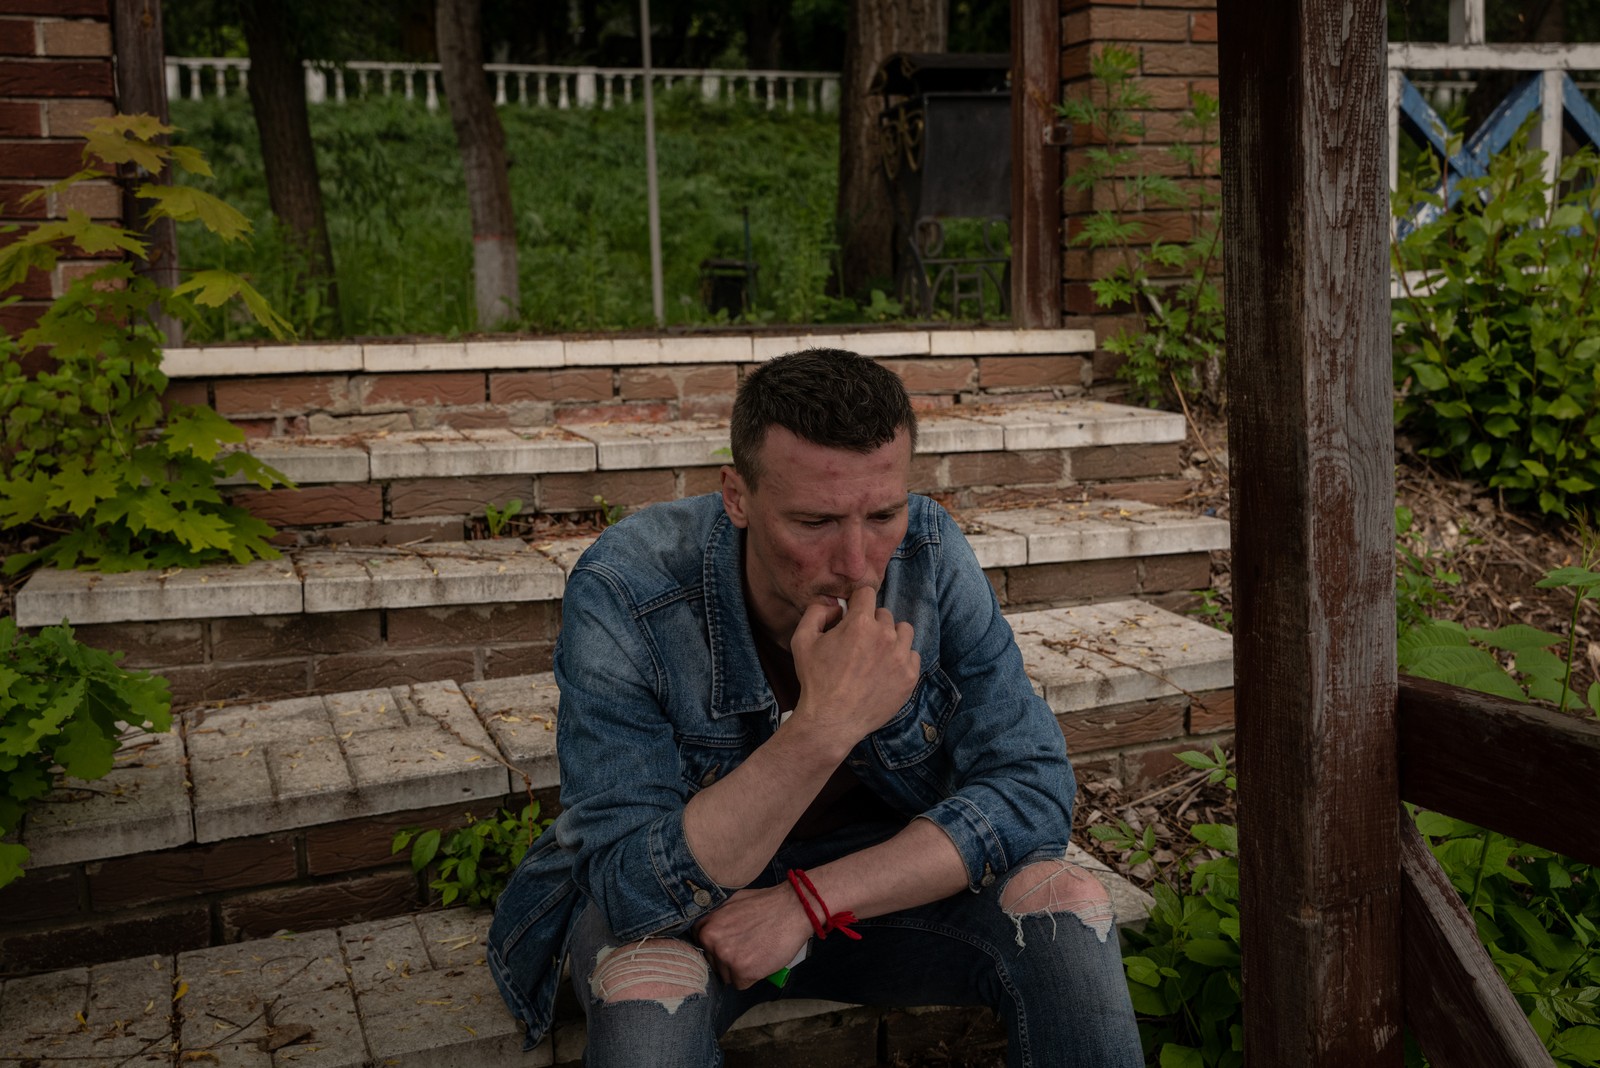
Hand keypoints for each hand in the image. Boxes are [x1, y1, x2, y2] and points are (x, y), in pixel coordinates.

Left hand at [694, 885, 812, 989]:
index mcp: (705, 924)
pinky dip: (751, 977)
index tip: (727, 946)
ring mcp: (725, 956)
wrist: (791, 909)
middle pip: (713, 964)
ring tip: (756, 952)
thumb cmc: (765, 904)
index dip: (715, 947)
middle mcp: (710, 940)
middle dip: (728, 960)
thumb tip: (705, 933)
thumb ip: (714, 919)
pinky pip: (741, 984)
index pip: (700, 947)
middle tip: (747, 947)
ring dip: (740, 969)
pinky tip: (761, 961)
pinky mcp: (742, 971)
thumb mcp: (730, 902)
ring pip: (727, 976)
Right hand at [788, 586, 919, 753]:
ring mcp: (901, 657)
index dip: (857, 602)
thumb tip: (836, 607)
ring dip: (891, 636)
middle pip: (884, 614)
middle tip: (859, 642)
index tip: (852, 615)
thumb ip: (816, 612)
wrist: (832, 720)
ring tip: (876, 652)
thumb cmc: (815, 680)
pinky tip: (885, 669)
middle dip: (871, 623)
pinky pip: (913, 655)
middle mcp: (885, 636)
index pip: (867, 594)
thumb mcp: (802, 640)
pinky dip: (901, 658)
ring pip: (904, 631)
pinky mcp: (910, 677)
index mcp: (860, 623)